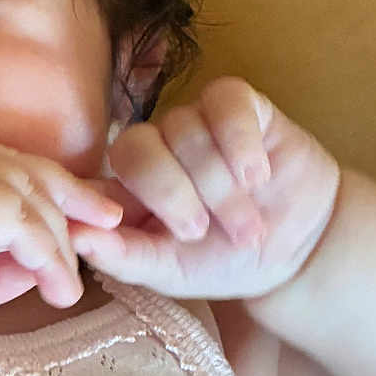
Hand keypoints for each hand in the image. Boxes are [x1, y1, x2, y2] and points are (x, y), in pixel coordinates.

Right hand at [0, 144, 123, 358]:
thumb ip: (4, 265)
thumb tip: (52, 260)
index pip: (9, 168)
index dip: (56, 188)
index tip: (94, 216)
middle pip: (26, 168)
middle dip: (74, 195)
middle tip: (112, 225)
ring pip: (29, 195)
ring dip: (60, 243)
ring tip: (68, 290)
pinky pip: (19, 219)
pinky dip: (46, 254)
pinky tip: (56, 289)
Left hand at [73, 75, 340, 299]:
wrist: (298, 249)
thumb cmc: (225, 262)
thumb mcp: (171, 272)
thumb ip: (124, 257)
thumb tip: (77, 240)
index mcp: (125, 190)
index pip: (95, 180)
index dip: (110, 203)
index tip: (138, 232)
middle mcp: (152, 149)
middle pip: (136, 148)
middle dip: (171, 194)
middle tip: (201, 232)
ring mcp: (192, 122)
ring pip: (185, 131)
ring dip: (218, 184)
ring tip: (247, 224)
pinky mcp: (236, 104)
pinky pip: (224, 102)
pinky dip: (239, 141)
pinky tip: (258, 175)